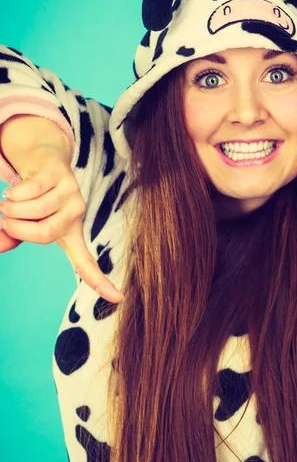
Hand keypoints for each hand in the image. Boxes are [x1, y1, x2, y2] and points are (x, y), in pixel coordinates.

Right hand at [0, 146, 123, 303]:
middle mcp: (77, 214)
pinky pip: (31, 190)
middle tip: (6, 220)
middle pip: (45, 233)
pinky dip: (13, 193)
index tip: (120, 299)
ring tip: (7, 204)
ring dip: (11, 209)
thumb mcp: (26, 223)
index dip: (100, 283)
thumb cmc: (35, 200)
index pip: (87, 263)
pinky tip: (12, 192)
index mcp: (72, 234)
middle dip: (17, 227)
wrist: (41, 162)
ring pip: (35, 208)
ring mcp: (71, 192)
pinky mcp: (60, 173)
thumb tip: (0, 244)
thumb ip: (13, 237)